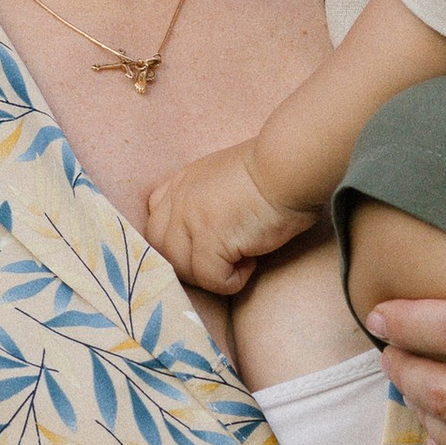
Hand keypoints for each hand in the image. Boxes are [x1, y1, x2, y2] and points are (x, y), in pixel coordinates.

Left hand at [142, 144, 313, 296]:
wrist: (290, 164)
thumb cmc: (275, 170)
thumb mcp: (226, 175)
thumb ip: (207, 197)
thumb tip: (213, 230)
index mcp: (182, 182)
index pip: (155, 221)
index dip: (175, 241)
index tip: (203, 245)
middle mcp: (179, 199)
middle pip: (159, 249)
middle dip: (187, 263)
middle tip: (221, 260)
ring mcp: (191, 219)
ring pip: (181, 268)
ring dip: (211, 274)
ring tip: (242, 258)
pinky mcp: (210, 240)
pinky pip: (211, 280)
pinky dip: (233, 280)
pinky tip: (252, 261)